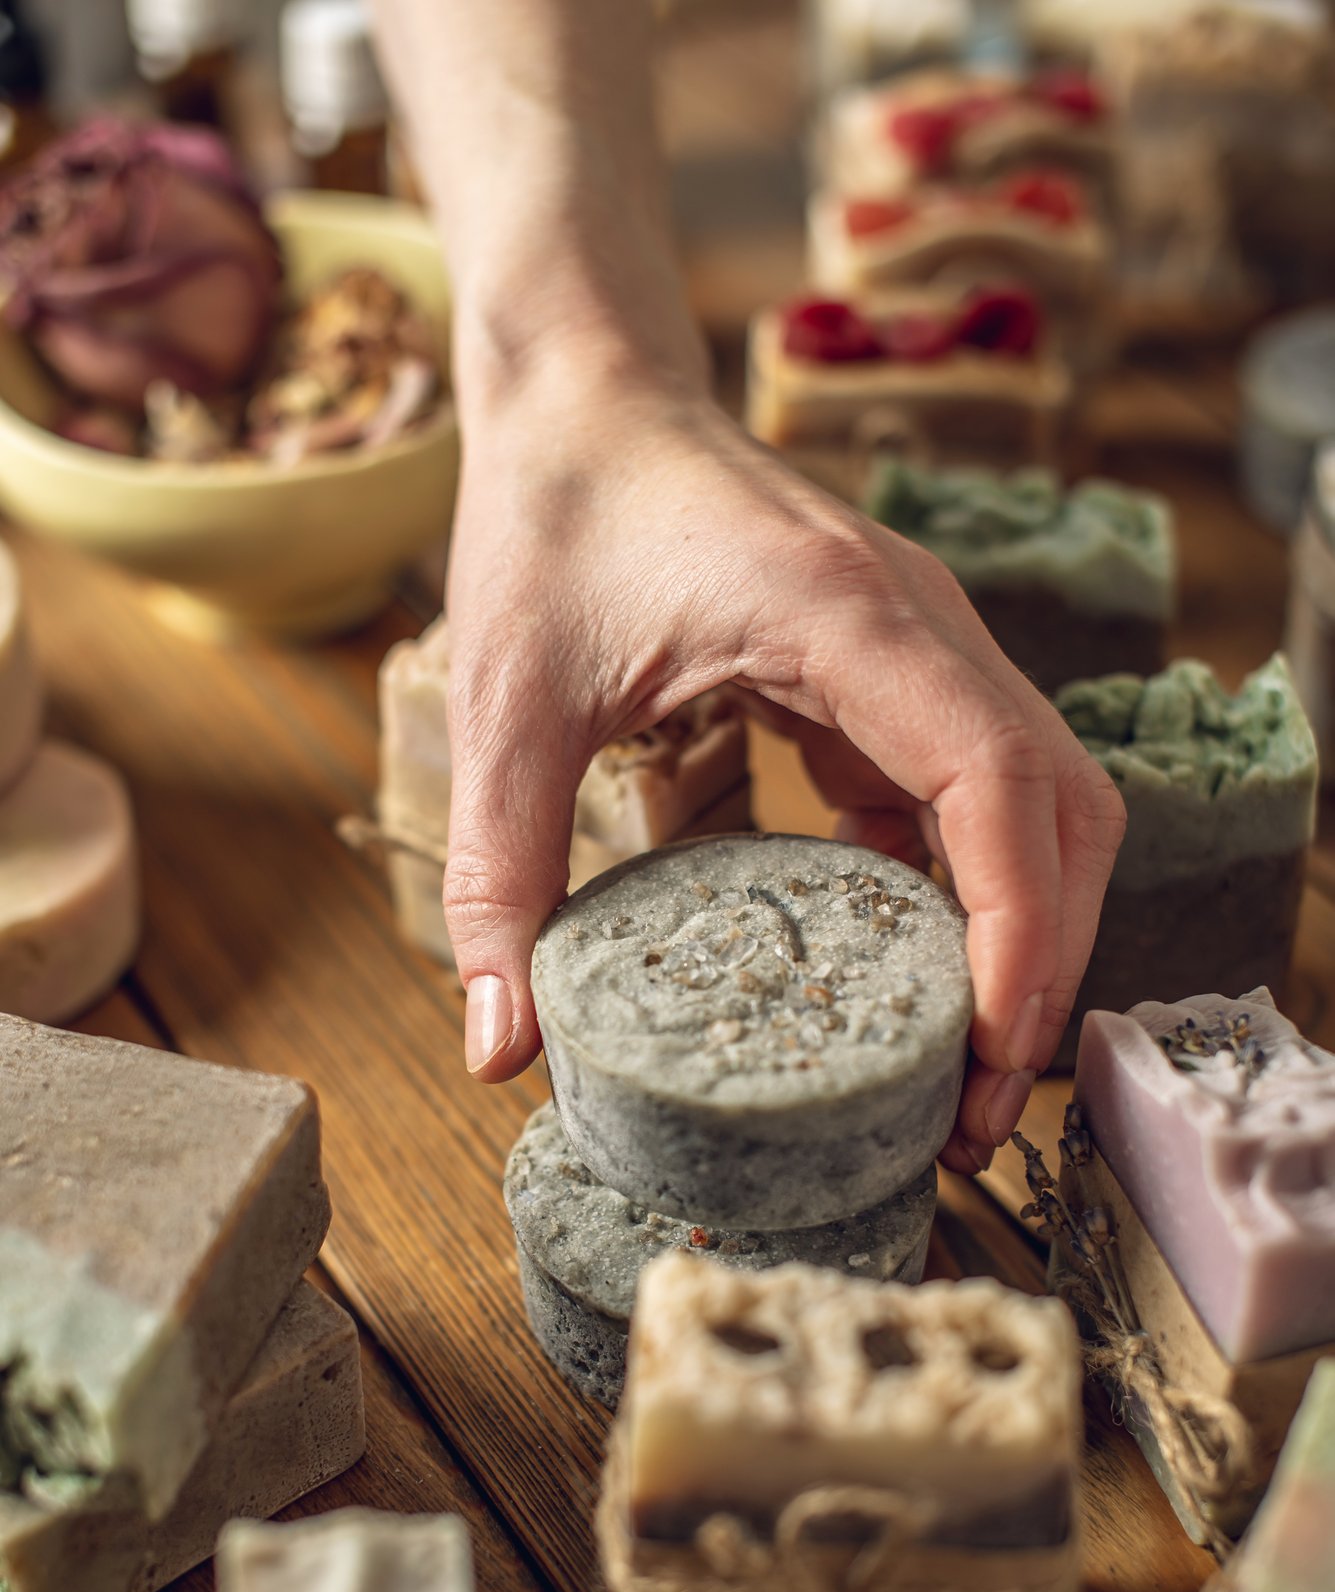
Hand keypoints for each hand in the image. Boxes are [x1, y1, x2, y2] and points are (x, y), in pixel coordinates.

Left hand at [438, 367, 1124, 1170]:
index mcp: (847, 616)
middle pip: (1058, 805)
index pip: (999, 780)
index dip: (1019, 930)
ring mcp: (923, 641)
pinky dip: (960, 885)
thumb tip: (502, 1051)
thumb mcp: (506, 705)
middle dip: (1040, 963)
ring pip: (1040, 798)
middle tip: (978, 1107)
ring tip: (955, 1067)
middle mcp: (921, 622)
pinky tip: (890, 967)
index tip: (991, 1056)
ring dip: (1018, 931)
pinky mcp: (897, 668)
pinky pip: (973, 787)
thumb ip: (500, 875)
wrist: (583, 397)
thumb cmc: (552, 517)